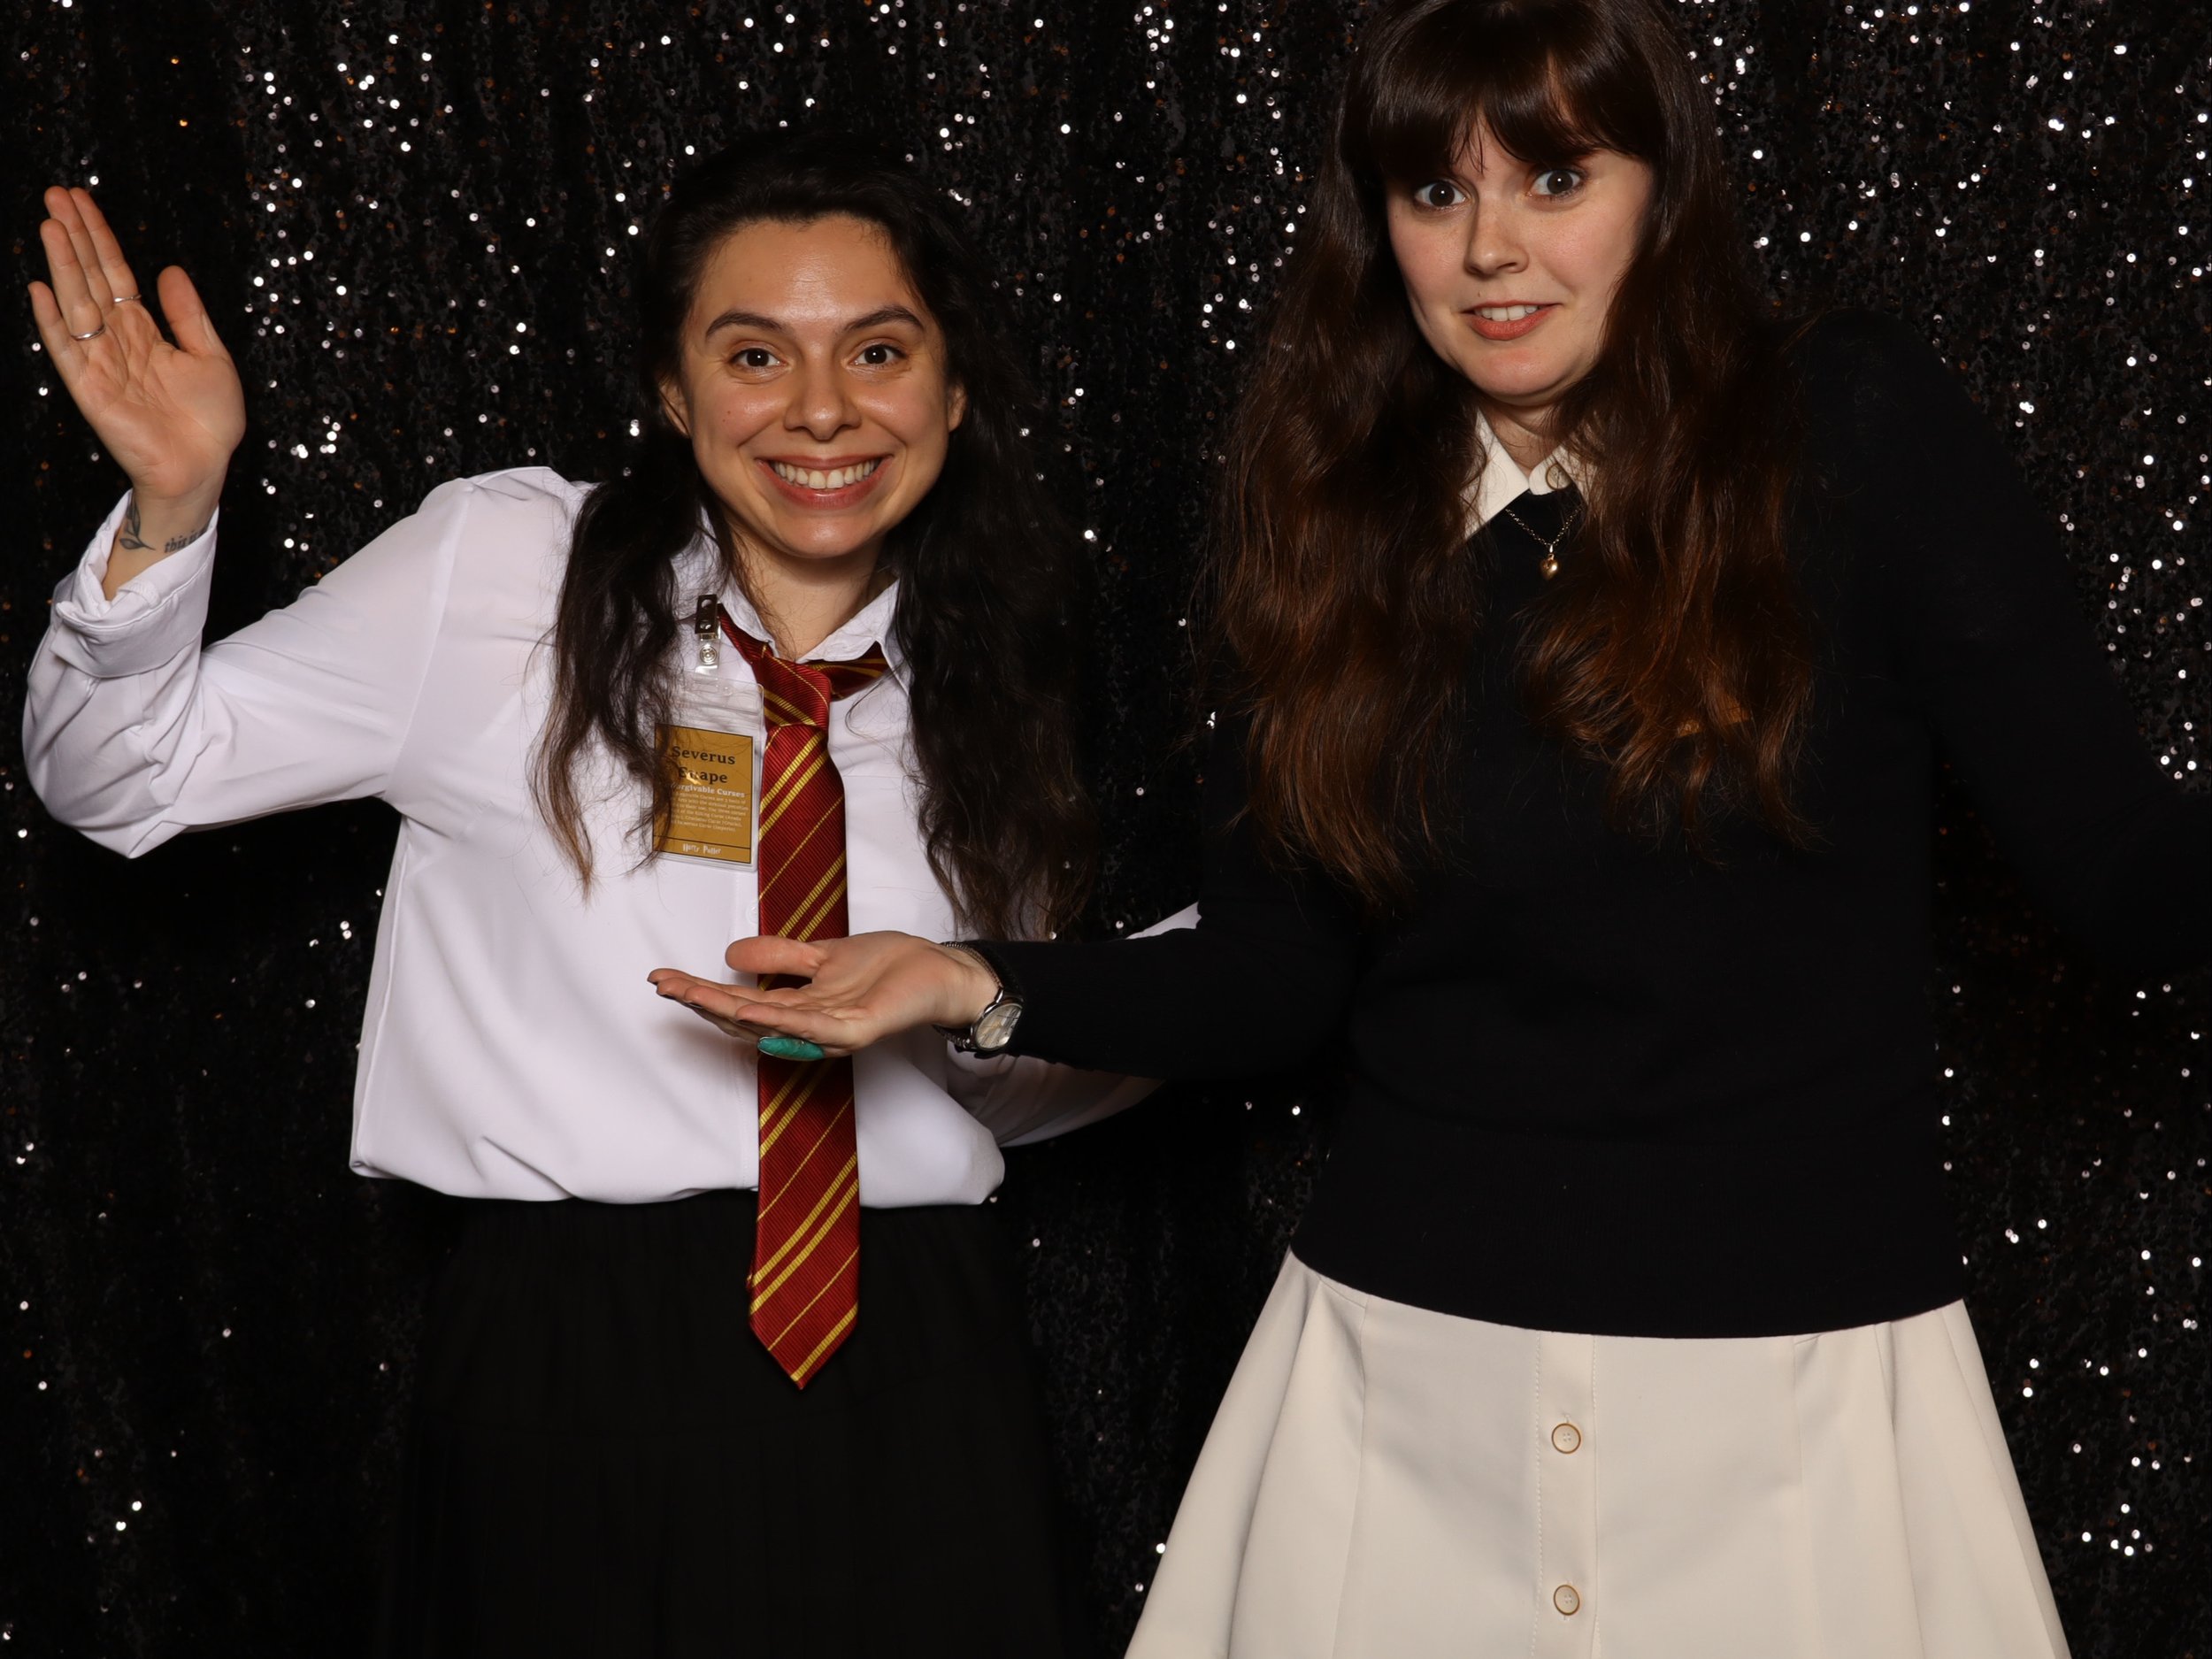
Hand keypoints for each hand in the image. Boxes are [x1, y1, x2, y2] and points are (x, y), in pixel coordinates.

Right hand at [29, 187, 244, 581]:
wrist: (203, 469)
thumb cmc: (210, 422)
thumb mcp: (212, 357)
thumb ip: (189, 315)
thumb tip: (169, 270)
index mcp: (145, 331)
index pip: (114, 273)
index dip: (99, 236)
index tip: (82, 200)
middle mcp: (117, 341)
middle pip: (89, 278)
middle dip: (74, 236)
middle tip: (55, 194)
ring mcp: (100, 363)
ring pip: (76, 303)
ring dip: (62, 265)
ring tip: (51, 225)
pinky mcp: (91, 389)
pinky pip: (67, 349)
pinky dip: (53, 321)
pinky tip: (40, 288)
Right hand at [647, 932, 1000, 1059]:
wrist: (941, 971)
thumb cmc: (890, 967)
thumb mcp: (822, 955)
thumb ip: (779, 957)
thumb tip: (729, 955)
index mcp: (799, 1009)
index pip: (739, 1003)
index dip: (701, 991)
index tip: (663, 977)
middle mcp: (808, 1028)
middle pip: (745, 1019)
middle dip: (702, 1001)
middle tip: (663, 985)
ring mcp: (831, 1033)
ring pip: (770, 1024)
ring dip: (727, 1010)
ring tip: (690, 994)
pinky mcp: (857, 1030)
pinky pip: (812, 1027)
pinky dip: (780, 1019)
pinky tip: (750, 1007)